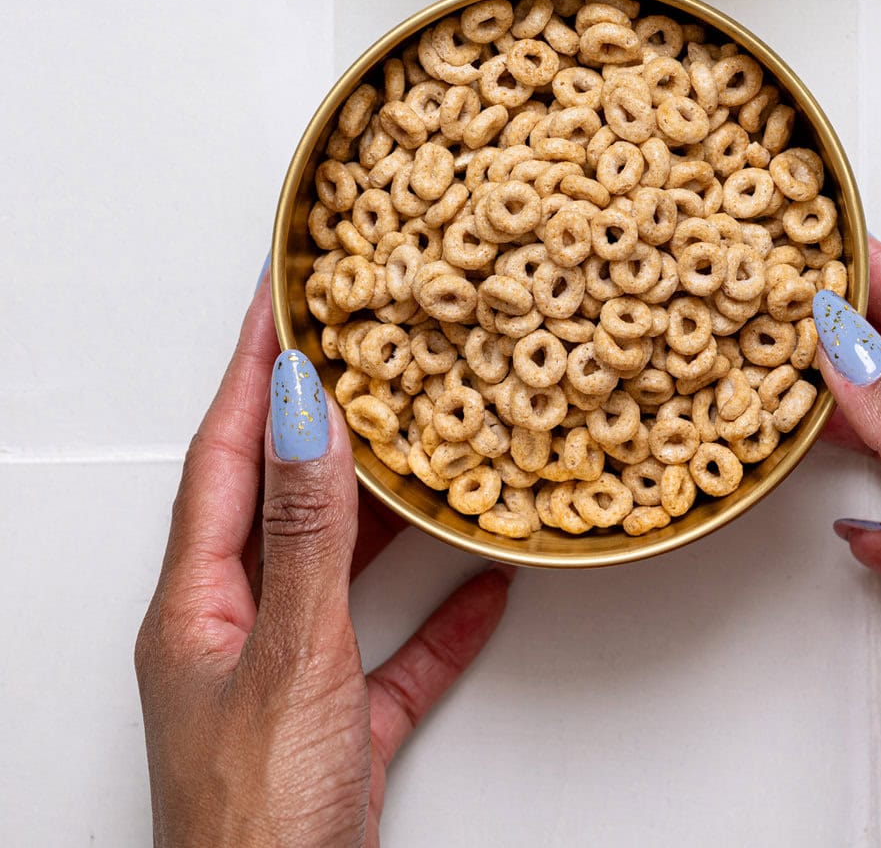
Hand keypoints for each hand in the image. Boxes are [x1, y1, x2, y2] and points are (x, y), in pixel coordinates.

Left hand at [135, 272, 510, 846]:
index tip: (282, 288)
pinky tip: (484, 587)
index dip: (255, 365)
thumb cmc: (257, 828)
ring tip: (428, 441)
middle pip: (280, 501)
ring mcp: (283, 688)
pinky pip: (391, 657)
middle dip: (324, 420)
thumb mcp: (291, 659)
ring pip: (338, 572)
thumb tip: (308, 408)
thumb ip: (308, 533)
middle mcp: (231, 635)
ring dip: (387, 513)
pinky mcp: (335, 742)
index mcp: (195, 606)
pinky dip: (437, 619)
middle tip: (367, 345)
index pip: (225, 452)